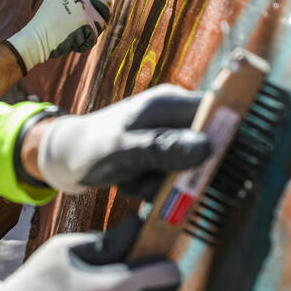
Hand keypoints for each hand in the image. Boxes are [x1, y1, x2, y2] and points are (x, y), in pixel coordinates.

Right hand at [6, 0, 110, 70]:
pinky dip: (85, 42)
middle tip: (84, 22)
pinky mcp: (86, 21)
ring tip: (73, 30)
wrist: (35, 37)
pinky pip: (95, 35)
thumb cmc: (49, 22)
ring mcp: (83, 5)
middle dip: (101, 14)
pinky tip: (71, 39)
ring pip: (103, 20)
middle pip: (107, 1)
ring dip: (92, 30)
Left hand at [35, 84, 211, 195]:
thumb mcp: (124, 149)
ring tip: (132, 179)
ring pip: (189, 170)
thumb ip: (162, 148)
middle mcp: (174, 117)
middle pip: (207, 148)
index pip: (217, 111)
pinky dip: (153, 188)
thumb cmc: (89, 147)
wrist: (64, 159)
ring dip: (162, 184)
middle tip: (149, 177)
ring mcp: (169, 137)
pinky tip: (131, 183)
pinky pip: (173, 179)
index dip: (227, 137)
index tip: (217, 166)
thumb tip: (206, 147)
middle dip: (182, 172)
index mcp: (170, 102)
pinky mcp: (161, 157)